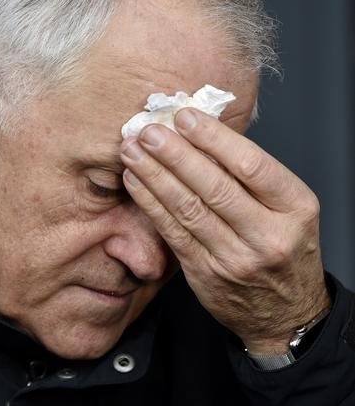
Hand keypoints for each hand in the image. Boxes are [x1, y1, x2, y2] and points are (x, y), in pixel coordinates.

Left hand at [120, 108, 330, 353]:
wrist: (284, 312)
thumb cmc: (282, 247)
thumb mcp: (286, 210)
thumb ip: (249, 177)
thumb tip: (198, 133)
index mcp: (296, 208)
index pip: (251, 165)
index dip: (214, 138)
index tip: (184, 117)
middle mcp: (269, 234)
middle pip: (215, 186)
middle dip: (175, 154)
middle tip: (147, 130)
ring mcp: (236, 258)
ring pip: (188, 208)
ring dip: (154, 175)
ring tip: (131, 150)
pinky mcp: (206, 273)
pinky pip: (173, 231)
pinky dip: (150, 203)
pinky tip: (135, 181)